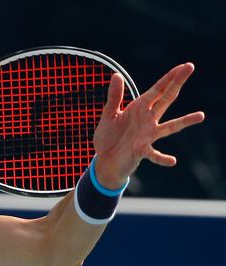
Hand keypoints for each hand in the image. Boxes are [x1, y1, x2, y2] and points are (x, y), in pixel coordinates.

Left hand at [93, 63, 204, 188]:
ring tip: (201, 115)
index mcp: (139, 108)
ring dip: (184, 121)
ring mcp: (148, 136)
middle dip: (177, 84)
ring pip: (170, 127)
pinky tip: (172, 160)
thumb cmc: (108, 137)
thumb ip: (114, 97)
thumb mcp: (108, 115)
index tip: (184, 66)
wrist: (104, 160)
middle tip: (191, 67)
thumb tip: (116, 75)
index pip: (157, 90)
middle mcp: (148, 120)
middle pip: (166, 99)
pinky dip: (162, 158)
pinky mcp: (142, 151)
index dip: (169, 78)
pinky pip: (154, 154)